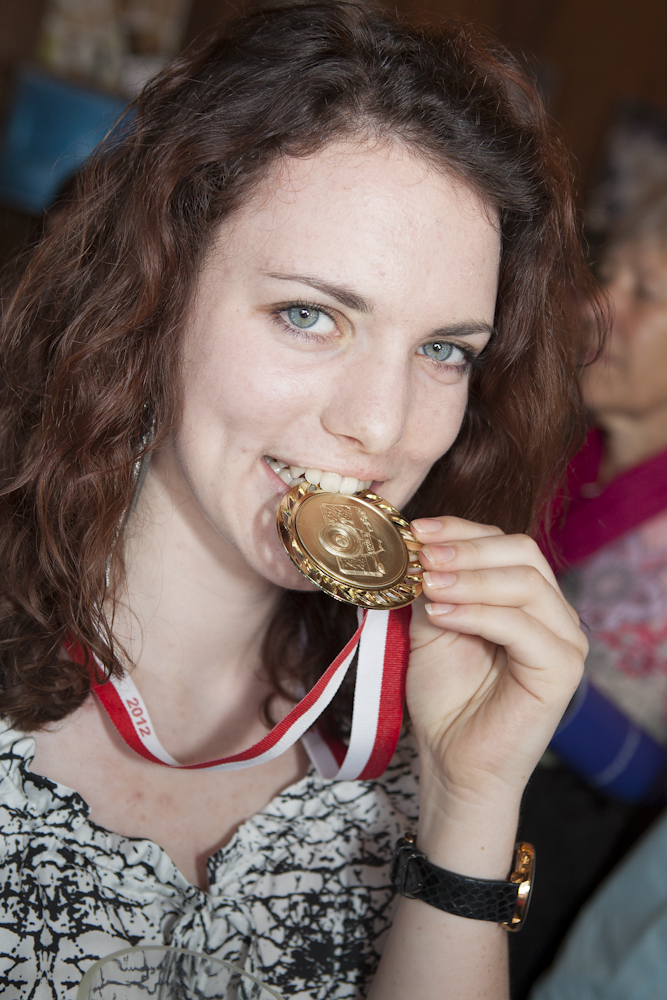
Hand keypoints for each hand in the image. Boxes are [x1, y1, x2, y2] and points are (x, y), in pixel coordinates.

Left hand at [406, 515, 585, 819]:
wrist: (452, 758)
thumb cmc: (445, 695)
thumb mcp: (432, 625)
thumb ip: (435, 586)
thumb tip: (419, 546)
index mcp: (526, 595)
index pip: (503, 541)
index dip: (460, 530)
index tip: (415, 531)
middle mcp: (553, 611)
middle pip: (522, 552)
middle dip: (467, 549)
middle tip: (423, 557)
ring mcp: (565, 639)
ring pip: (525, 583)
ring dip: (469, 578)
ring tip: (428, 585)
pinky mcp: (562, 669)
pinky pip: (522, 626)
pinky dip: (478, 614)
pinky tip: (442, 614)